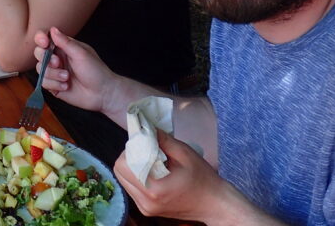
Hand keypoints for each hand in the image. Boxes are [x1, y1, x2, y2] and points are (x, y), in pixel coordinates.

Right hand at [31, 27, 113, 112]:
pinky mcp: (53, 86)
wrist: (102, 94)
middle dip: (46, 58)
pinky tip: (66, 86)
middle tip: (58, 63)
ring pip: (40, 69)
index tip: (45, 43)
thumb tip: (52, 29)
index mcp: (64, 47)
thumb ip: (65, 42)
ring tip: (67, 77)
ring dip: (53, 74)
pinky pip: (43, 82)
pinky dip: (54, 84)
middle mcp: (57, 58)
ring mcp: (55, 72)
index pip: (46, 38)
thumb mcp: (81, 54)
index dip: (41, 38)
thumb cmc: (96, 71)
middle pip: (38, 53)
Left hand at [114, 131, 242, 221]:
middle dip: (129, 157)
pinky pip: (132, 188)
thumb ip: (162, 139)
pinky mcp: (147, 210)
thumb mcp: (184, 153)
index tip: (144, 144)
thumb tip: (145, 126)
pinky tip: (153, 172)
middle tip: (147, 151)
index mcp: (154, 189)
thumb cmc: (203, 179)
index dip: (130, 150)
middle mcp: (145, 202)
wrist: (215, 204)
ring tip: (152, 162)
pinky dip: (137, 177)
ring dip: (132, 167)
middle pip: (119, 172)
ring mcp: (145, 208)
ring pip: (124, 180)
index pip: (122, 165)